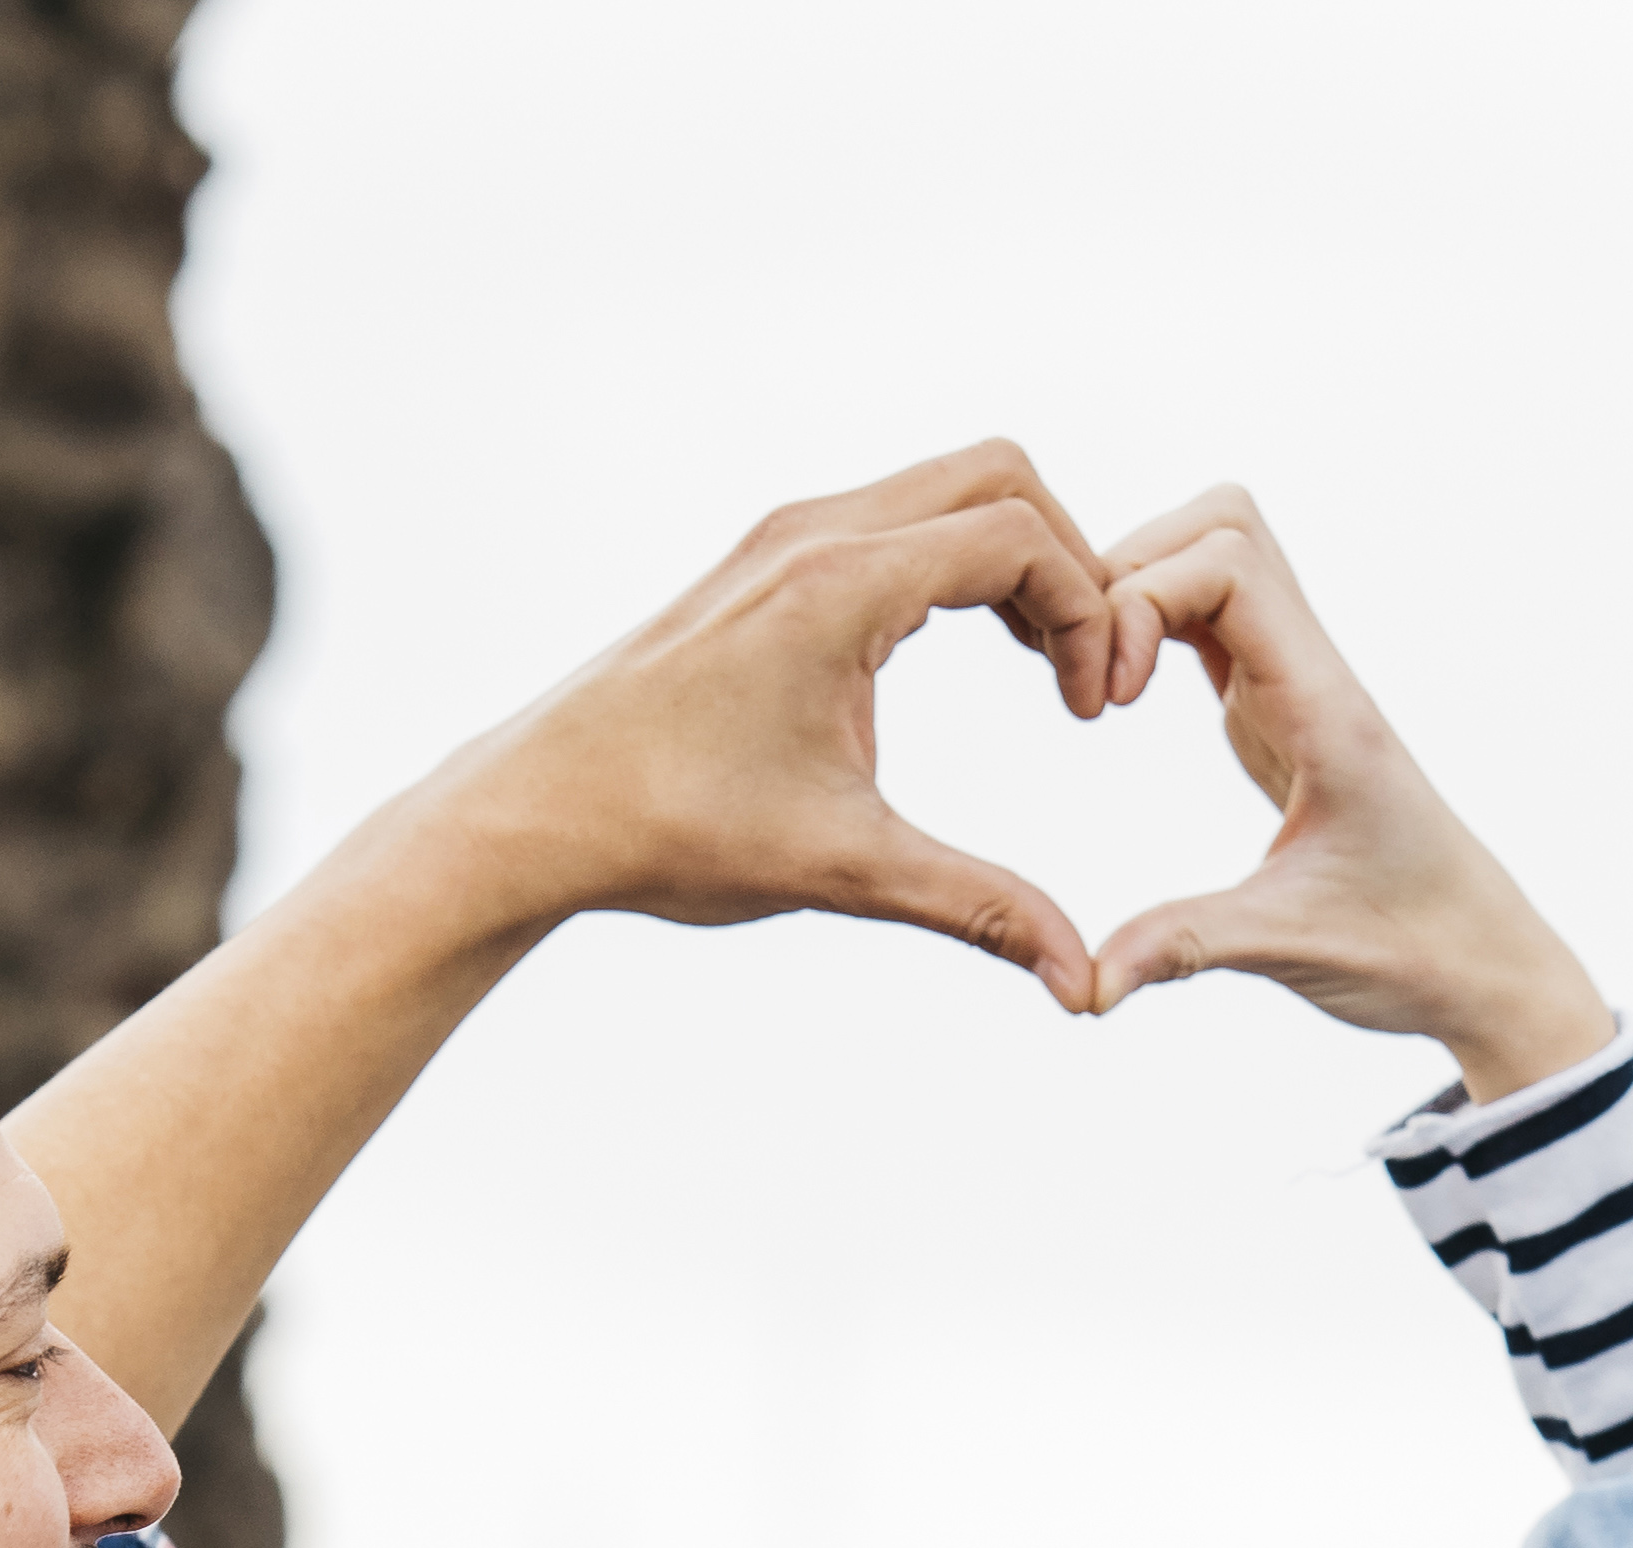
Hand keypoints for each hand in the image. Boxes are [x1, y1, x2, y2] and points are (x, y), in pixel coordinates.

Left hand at [450, 439, 1117, 1004]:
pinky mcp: (765, 564)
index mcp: (840, 585)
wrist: (540, 811)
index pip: (1016, 540)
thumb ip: (977, 907)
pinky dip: (953, 566)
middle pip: (997, 478)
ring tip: (1041, 669)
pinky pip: (893, 521)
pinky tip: (963, 653)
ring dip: (1011, 564)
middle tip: (1083, 676)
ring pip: (944, 490)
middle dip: (1067, 567)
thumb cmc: (674, 832)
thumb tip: (1081, 983)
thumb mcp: (845, 871)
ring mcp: (784, 540)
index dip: (1088, 615)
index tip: (1092, 710)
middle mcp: (813, 535)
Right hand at [1084, 487, 1611, 1101]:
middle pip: (1221, 527)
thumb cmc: (1410, 948)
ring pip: (1217, 558)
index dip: (1142, 599)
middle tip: (1087, 676)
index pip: (1229, 565)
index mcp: (1325, 709)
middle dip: (1129, 571)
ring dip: (1140, 590)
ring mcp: (1297, 687)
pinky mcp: (1279, 714)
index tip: (1108, 700)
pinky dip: (1154, 627)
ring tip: (1097, 682)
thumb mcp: (1289, 947)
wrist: (1483, 963)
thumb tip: (1086, 986)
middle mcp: (1315, 676)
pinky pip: (1213, 621)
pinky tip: (1121, 696)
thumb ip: (1183, 948)